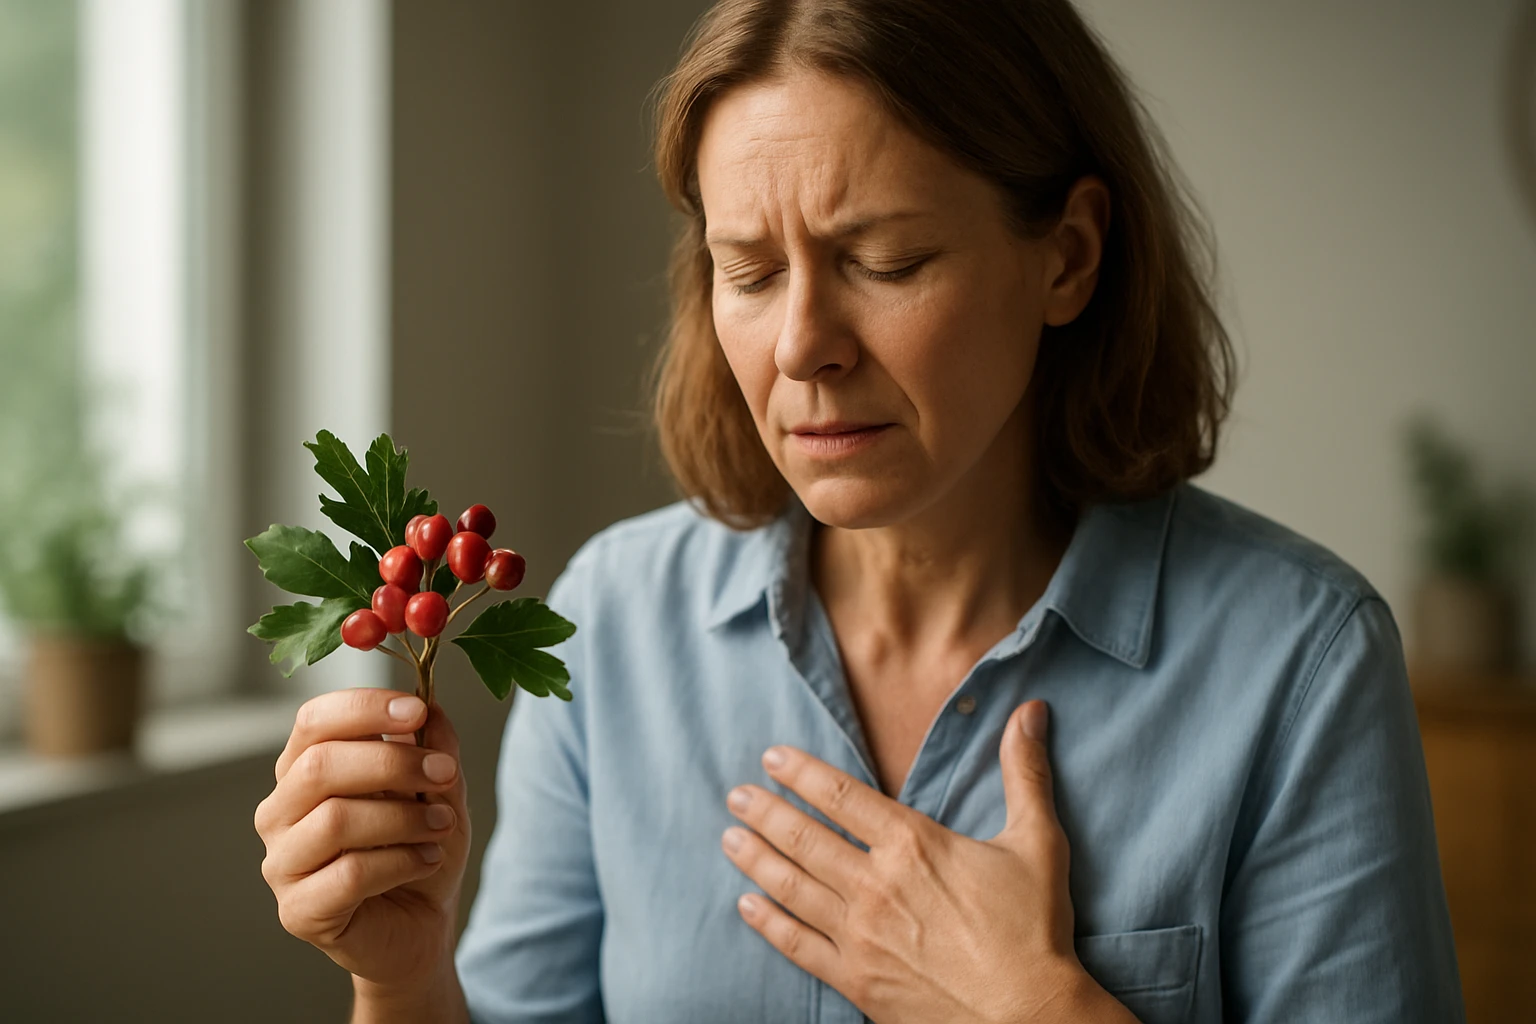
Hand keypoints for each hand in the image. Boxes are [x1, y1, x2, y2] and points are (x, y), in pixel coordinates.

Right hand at [255, 689, 471, 991]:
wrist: (421, 923)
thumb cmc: (418, 847)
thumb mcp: (439, 788)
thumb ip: (433, 746)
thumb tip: (429, 707)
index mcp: (304, 769)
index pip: (313, 720)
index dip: (363, 708)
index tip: (416, 710)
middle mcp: (281, 812)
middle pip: (320, 766)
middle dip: (393, 763)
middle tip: (444, 772)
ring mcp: (282, 863)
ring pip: (335, 820)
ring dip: (404, 817)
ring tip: (442, 824)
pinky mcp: (298, 910)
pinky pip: (350, 873)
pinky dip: (401, 861)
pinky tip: (428, 860)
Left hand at [721, 700, 1119, 1023]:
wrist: (1029, 1016)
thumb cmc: (1034, 929)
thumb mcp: (1037, 840)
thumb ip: (1025, 772)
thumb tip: (1031, 711)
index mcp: (913, 844)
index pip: (842, 796)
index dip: (801, 773)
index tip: (772, 757)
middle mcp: (876, 884)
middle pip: (804, 837)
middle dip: (764, 812)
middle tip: (736, 794)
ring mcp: (860, 935)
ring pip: (791, 886)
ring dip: (756, 858)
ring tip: (729, 837)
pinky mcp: (856, 980)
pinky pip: (797, 945)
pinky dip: (767, 923)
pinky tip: (747, 905)